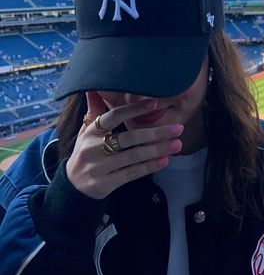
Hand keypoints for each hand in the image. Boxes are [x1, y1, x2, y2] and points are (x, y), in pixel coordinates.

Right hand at [66, 91, 182, 199]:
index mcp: (92, 131)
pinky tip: (164, 161)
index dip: (133, 110)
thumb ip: (94, 110)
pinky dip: (148, 167)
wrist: (73, 186)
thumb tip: (92, 88)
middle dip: (155, 133)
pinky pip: (131, 173)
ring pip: (133, 156)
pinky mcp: (106, 183)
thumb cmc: (86, 153)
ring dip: (157, 149)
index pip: (113, 116)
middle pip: (129, 138)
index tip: (155, 103)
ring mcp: (99, 167)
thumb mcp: (87, 132)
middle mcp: (94, 148)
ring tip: (177, 144)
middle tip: (178, 128)